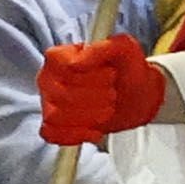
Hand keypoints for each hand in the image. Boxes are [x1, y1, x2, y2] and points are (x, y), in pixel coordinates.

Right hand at [38, 40, 169, 145]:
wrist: (136, 95)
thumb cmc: (128, 69)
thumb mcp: (125, 49)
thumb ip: (103, 48)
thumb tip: (78, 61)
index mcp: (59, 56)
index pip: (66, 68)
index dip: (92, 75)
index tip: (111, 74)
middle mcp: (48, 78)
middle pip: (61, 94)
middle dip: (96, 97)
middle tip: (112, 93)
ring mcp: (47, 101)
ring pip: (56, 116)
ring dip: (89, 116)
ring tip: (106, 108)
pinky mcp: (53, 123)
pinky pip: (51, 134)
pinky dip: (76, 135)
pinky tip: (95, 130)